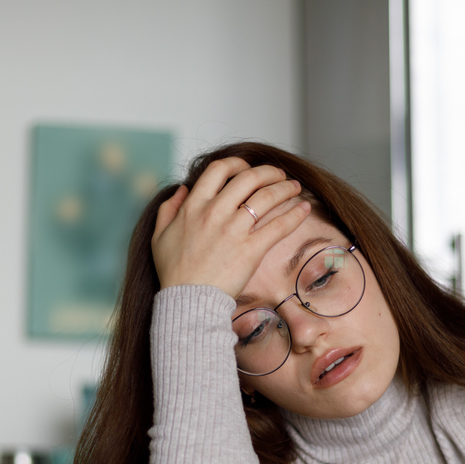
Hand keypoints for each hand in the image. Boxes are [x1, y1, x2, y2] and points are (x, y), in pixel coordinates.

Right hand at [151, 157, 310, 297]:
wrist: (188, 300)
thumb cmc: (174, 271)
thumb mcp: (160, 235)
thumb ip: (169, 208)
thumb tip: (182, 188)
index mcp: (194, 205)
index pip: (219, 169)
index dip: (237, 163)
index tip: (247, 167)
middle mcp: (215, 212)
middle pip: (248, 178)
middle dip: (268, 172)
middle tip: (279, 175)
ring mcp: (234, 230)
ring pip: (266, 197)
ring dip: (285, 188)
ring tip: (295, 187)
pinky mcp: (251, 249)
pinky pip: (278, 226)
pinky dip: (295, 214)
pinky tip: (304, 208)